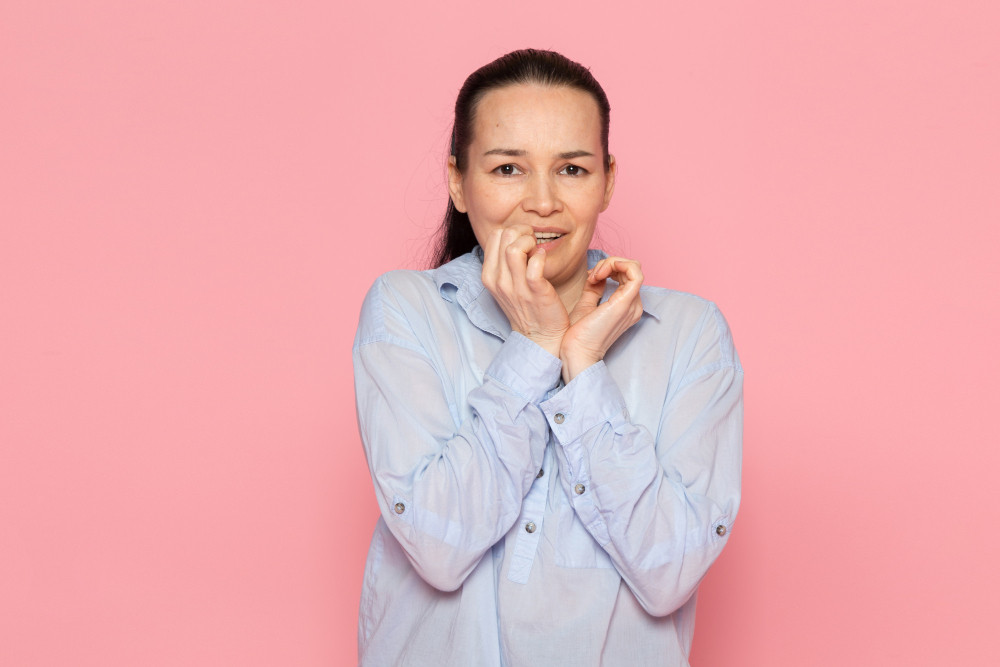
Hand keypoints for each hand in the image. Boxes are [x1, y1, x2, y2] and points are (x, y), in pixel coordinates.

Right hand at [481, 224, 568, 356]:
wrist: (539, 336)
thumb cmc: (526, 306)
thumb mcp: (505, 284)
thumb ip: (504, 262)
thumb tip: (514, 237)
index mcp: (489, 275)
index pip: (495, 236)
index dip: (512, 230)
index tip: (524, 239)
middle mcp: (498, 281)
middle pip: (504, 236)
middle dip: (523, 231)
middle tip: (533, 241)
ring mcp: (515, 287)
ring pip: (515, 248)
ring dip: (530, 241)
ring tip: (536, 250)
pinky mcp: (535, 292)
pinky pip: (535, 264)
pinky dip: (541, 256)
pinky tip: (543, 260)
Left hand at [560, 256, 643, 381]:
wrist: (576, 351)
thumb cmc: (579, 334)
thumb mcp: (587, 304)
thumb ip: (594, 288)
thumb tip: (597, 274)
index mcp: (626, 306)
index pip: (628, 275)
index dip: (609, 268)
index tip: (590, 276)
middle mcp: (634, 305)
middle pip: (632, 269)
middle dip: (610, 264)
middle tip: (591, 275)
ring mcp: (632, 304)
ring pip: (633, 267)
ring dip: (611, 263)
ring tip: (594, 275)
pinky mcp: (626, 302)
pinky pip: (634, 272)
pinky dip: (617, 264)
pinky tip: (600, 274)